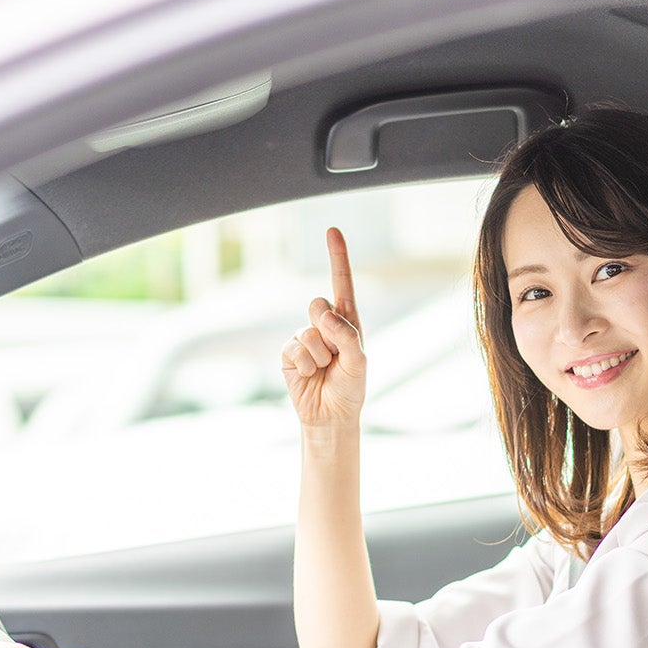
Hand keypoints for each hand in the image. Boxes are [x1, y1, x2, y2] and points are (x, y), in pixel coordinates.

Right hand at [281, 227, 365, 427]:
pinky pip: (294, 348)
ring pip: (307, 332)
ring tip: (324, 370)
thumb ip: (346, 336)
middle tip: (334, 355)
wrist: (330, 416)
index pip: (341, 283)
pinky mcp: (288, 352)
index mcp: (347, 321)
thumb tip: (323, 315)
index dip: (336, 256)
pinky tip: (309, 375)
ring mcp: (305, 337)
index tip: (332, 230)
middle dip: (327, 330)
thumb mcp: (358, 362)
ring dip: (319, 356)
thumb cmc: (350, 388)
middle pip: (317, 303)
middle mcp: (325, 324)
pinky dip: (304, 365)